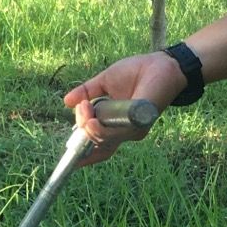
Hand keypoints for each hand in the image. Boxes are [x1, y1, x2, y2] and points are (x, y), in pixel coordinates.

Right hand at [63, 52, 184, 164]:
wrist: (160, 64)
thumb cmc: (136, 72)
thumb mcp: (105, 81)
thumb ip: (87, 92)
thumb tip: (66, 101)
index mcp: (115, 125)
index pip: (100, 147)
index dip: (86, 156)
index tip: (72, 161)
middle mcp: (125, 132)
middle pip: (98, 143)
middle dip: (83, 130)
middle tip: (81, 109)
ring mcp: (134, 129)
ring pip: (106, 139)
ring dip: (91, 128)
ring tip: (85, 111)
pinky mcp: (142, 123)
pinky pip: (119, 132)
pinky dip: (103, 130)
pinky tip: (93, 122)